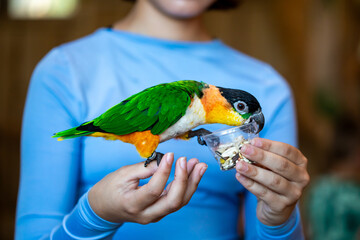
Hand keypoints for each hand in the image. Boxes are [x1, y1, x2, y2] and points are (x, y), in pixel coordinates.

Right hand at [88, 153, 206, 223]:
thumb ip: (144, 168)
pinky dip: (187, 186)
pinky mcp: (160, 212)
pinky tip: (193, 172)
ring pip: (179, 202)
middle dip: (184, 180)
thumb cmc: (110, 189)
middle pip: (172, 202)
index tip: (170, 155)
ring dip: (191, 183)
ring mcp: (155, 215)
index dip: (164, 172)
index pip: (154, 190)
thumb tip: (164, 161)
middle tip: (187, 160)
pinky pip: (177, 201)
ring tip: (199, 165)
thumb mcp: (123, 174)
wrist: (104, 208)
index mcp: (132, 204)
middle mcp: (146, 214)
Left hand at [235, 138, 309, 225]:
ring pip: (273, 180)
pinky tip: (240, 177)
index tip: (254, 141)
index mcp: (300, 163)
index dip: (270, 145)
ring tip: (239, 165)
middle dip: (261, 156)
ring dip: (254, 171)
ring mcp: (293, 193)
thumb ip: (263, 157)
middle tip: (244, 150)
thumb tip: (247, 147)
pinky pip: (264, 193)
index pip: (287, 150)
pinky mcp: (281, 205)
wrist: (276, 207)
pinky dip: (250, 184)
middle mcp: (301, 178)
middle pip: (281, 165)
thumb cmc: (274, 179)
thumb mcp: (272, 166)